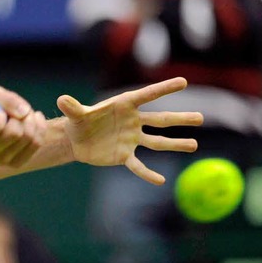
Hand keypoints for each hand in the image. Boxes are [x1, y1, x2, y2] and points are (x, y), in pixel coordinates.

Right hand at [0, 85, 46, 167]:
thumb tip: (24, 112)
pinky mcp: (16, 163)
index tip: (1, 113)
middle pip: (14, 133)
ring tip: (25, 114)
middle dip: (21, 115)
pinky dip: (39, 127)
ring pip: (28, 137)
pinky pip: (37, 142)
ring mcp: (0, 160)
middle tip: (18, 110)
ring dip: (31, 119)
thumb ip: (5, 99)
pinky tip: (34, 120)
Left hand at [58, 77, 203, 184]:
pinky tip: (160, 181)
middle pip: (160, 119)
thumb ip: (72, 107)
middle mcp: (133, 121)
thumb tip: (61, 99)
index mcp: (123, 105)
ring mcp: (131, 138)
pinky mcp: (125, 155)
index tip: (183, 81)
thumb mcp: (75, 114)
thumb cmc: (79, 120)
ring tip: (194, 145)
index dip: (163, 88)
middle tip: (201, 117)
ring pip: (157, 142)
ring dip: (175, 144)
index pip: (146, 95)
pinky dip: (147, 174)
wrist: (76, 139)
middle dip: (180, 119)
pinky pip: (138, 165)